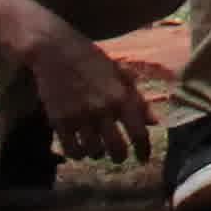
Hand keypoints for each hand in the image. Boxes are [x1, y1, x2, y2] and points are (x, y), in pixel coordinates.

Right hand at [21, 11, 152, 165]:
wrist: (56, 52)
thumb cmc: (93, 61)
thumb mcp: (121, 74)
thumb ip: (137, 99)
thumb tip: (154, 122)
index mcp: (121, 96)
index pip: (138, 132)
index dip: (143, 149)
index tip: (143, 158)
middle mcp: (102, 110)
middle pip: (116, 148)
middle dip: (120, 157)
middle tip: (120, 158)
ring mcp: (80, 117)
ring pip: (93, 151)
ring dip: (98, 154)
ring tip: (98, 150)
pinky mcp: (59, 122)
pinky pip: (71, 150)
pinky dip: (78, 154)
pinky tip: (81, 149)